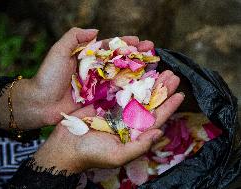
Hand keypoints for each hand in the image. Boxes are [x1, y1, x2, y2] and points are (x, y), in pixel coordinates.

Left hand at [0, 27, 153, 129]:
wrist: (41, 103)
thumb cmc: (48, 76)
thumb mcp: (59, 51)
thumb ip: (74, 37)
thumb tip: (95, 30)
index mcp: (87, 57)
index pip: (110, 48)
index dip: (125, 44)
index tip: (139, 41)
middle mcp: (95, 70)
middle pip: (119, 61)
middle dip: (136, 55)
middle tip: (152, 51)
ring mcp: (97, 85)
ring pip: (121, 76)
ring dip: (137, 71)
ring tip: (152, 66)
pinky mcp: (97, 100)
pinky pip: (115, 93)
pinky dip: (129, 89)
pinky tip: (142, 86)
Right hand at [33, 70, 183, 173]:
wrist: (65, 147)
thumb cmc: (92, 154)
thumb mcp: (117, 156)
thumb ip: (139, 146)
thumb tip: (161, 132)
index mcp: (134, 132)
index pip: (155, 118)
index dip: (168, 107)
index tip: (180, 94)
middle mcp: (127, 120)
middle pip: (148, 102)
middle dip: (161, 89)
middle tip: (173, 75)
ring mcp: (115, 110)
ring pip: (136, 93)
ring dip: (148, 81)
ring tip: (160, 69)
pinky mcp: (103, 102)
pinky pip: (118, 88)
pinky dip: (127, 79)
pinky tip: (136, 69)